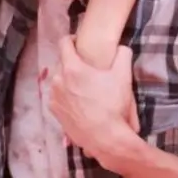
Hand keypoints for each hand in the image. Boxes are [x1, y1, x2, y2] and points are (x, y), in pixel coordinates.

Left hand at [49, 36, 139, 160]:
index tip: (78, 42)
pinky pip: (58, 96)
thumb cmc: (113, 106)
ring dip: (68, 79)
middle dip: (72, 62)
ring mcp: (54, 96)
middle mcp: (58, 80)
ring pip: (58, 80)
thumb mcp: (123, 77)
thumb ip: (123, 56)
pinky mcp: (54, 110)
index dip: (71, 39)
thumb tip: (122, 47)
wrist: (105, 138)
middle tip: (86, 68)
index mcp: (71, 68)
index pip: (63, 43)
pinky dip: (65, 95)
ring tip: (83, 87)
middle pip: (61, 62)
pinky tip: (79, 101)